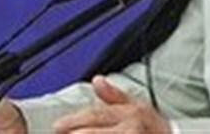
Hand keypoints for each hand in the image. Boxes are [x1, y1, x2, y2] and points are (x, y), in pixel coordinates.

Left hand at [53, 76, 170, 132]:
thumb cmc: (152, 126)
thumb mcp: (136, 105)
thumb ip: (114, 95)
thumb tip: (97, 81)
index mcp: (130, 112)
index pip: (97, 114)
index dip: (75, 120)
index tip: (57, 126)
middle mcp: (132, 127)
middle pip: (97, 132)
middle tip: (60, 133)